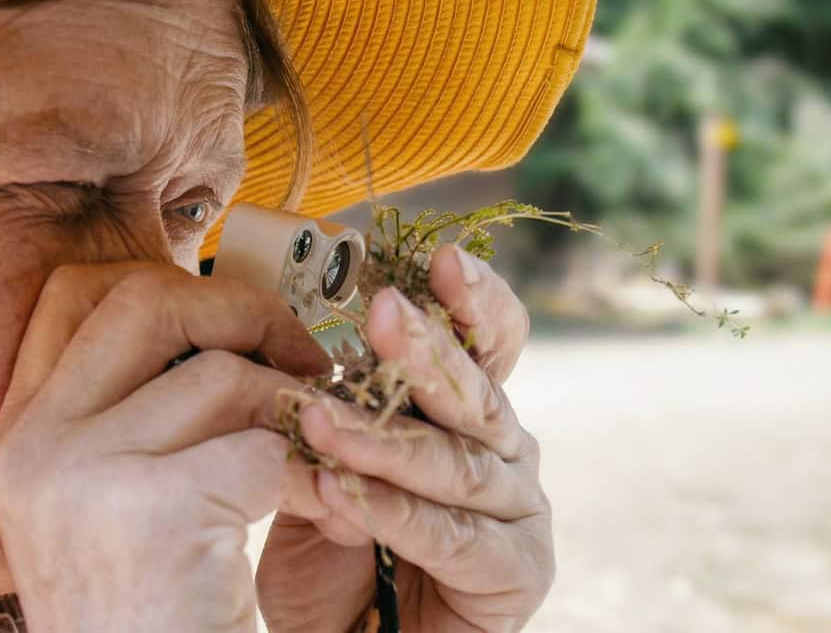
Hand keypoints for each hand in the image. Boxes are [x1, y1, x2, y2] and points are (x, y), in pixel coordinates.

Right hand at [0, 263, 333, 631]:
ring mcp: (78, 472)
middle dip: (242, 312)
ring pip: (221, 375)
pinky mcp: (149, 508)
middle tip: (301, 357)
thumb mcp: (114, 505)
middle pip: (143, 300)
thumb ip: (144, 413)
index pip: (71, 294)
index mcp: (15, 436)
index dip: (162, 283)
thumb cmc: (151, 621)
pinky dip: (309, 475)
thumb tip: (229, 323)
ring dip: (292, 410)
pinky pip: (262, 446)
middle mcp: (28, 445)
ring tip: (315, 458)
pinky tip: (321, 515)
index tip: (229, 320)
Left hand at [256, 245, 552, 631]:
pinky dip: (396, 514)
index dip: (470, 300)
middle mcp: (501, 449)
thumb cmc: (337, 558)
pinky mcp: (518, 571)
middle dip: (425, 351)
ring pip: (453, 461)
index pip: (484, 342)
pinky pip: (453, 534)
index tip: (442, 259)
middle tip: (385, 314)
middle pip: (473, 390)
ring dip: (383, 441)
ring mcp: (517, 508)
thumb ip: (325, 438)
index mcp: (462, 412)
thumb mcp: (318, 482)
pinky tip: (346, 497)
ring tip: (319, 424)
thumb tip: (312, 400)